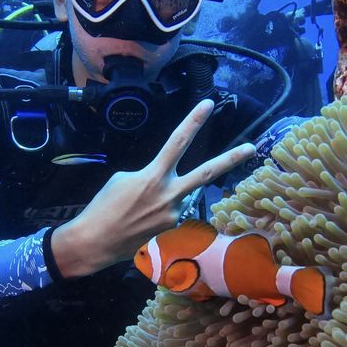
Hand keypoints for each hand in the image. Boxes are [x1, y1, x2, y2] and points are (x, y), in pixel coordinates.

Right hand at [51, 99, 255, 277]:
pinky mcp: (174, 234)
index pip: (178, 141)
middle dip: (232, 158)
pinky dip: (162, 216)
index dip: (194, 120)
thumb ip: (150, 175)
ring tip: (142, 212)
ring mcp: (175, 216)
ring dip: (169, 199)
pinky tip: (144, 225)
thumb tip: (165, 181)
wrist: (95, 242)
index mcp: (154, 175)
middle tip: (252, 148)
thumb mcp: (123, 179)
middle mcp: (170, 195)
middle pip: (208, 172)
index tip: (208, 104)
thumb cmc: (104, 207)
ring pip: (185, 198)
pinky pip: (176, 217)